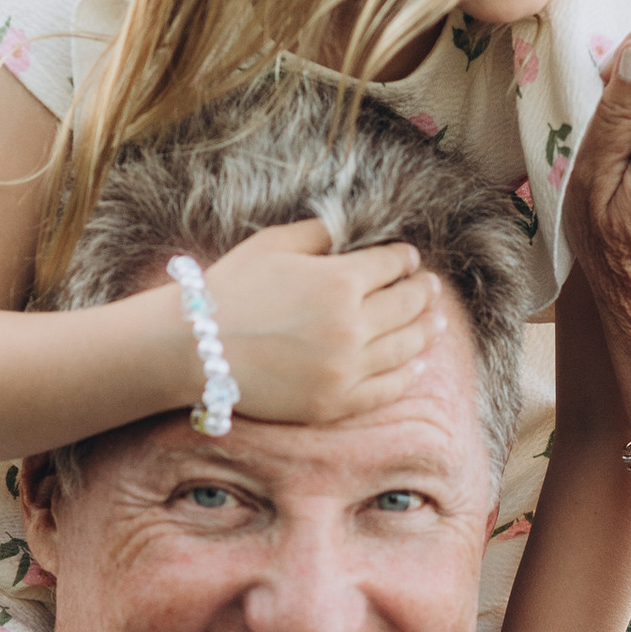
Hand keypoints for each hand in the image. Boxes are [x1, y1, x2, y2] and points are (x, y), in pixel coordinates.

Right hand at [194, 221, 439, 423]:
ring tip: (436, 323)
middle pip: (407, 305)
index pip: (391, 265)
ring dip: (426, 331)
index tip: (409, 258)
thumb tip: (350, 228)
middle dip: (423, 292)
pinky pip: (387, 388)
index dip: (404, 259)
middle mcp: (353, 325)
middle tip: (431, 287)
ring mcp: (347, 368)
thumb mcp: (274, 244)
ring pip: (406, 347)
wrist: (194, 349)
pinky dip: (407, 374)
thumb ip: (320, 233)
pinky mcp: (336, 403)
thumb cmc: (230, 289)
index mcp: (341, 281)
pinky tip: (415, 364)